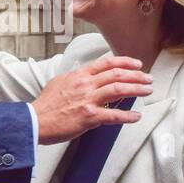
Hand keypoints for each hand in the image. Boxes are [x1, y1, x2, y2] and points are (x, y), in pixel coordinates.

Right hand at [32, 56, 152, 143]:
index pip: (107, 63)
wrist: (36, 120)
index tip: (136, 64)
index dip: (125, 62)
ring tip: (147, 90)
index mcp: (79, 75)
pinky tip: (136, 116)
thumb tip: (85, 77)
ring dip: (137, 89)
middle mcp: (86, 84)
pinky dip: (127, 116)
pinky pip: (113, 115)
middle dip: (136, 75)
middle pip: (117, 74)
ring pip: (119, 90)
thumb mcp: (59, 82)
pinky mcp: (89, 117)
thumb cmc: (46, 105)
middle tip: (148, 78)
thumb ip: (75, 79)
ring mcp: (88, 100)